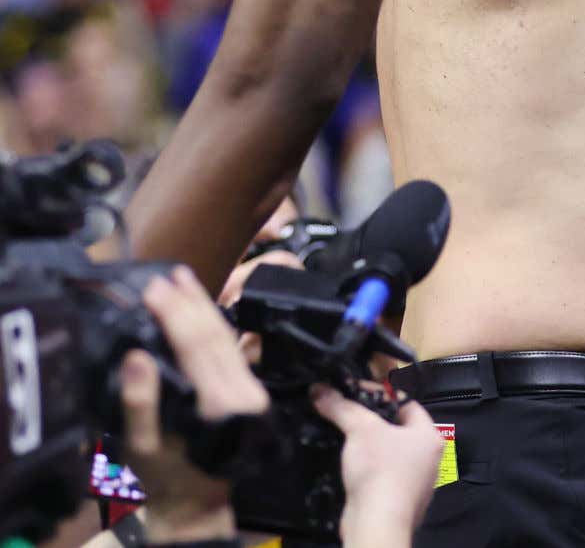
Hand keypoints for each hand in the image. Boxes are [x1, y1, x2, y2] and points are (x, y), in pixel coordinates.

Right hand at [120, 268, 271, 541]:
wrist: (199, 504)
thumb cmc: (167, 479)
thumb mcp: (144, 447)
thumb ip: (141, 403)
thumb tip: (137, 355)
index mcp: (218, 403)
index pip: (198, 345)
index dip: (176, 313)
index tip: (156, 288)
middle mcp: (242, 392)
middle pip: (218, 335)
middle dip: (192, 301)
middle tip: (170, 275)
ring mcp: (250, 390)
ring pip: (229, 338)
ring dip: (206, 306)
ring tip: (186, 281)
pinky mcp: (248, 391)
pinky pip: (231, 350)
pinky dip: (214, 326)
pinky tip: (200, 311)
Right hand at [313, 386, 445, 542]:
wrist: (378, 522)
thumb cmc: (380, 470)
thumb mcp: (360, 429)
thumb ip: (342, 407)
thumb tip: (319, 389)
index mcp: (429, 436)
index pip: (408, 404)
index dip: (383, 395)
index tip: (357, 393)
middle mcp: (428, 458)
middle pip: (397, 429)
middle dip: (372, 421)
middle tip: (348, 414)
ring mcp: (414, 481)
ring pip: (388, 454)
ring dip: (367, 446)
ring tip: (344, 437)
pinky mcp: (397, 499)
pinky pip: (380, 476)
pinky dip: (366, 469)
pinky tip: (348, 465)